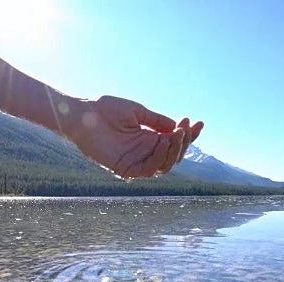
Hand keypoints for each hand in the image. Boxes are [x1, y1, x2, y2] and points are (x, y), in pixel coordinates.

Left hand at [69, 95, 203, 178]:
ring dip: (174, 151)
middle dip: (184, 142)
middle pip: (173, 155)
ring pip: (163, 165)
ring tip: (175, 135)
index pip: (174, 141)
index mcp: (148, 138)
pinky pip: (147, 170)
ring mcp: (135, 161)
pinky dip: (158, 158)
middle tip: (185, 128)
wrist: (83, 114)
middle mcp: (144, 152)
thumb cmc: (106, 109)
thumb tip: (176, 127)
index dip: (189, 134)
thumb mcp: (138, 111)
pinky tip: (163, 142)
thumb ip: (157, 121)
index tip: (200, 122)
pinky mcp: (125, 169)